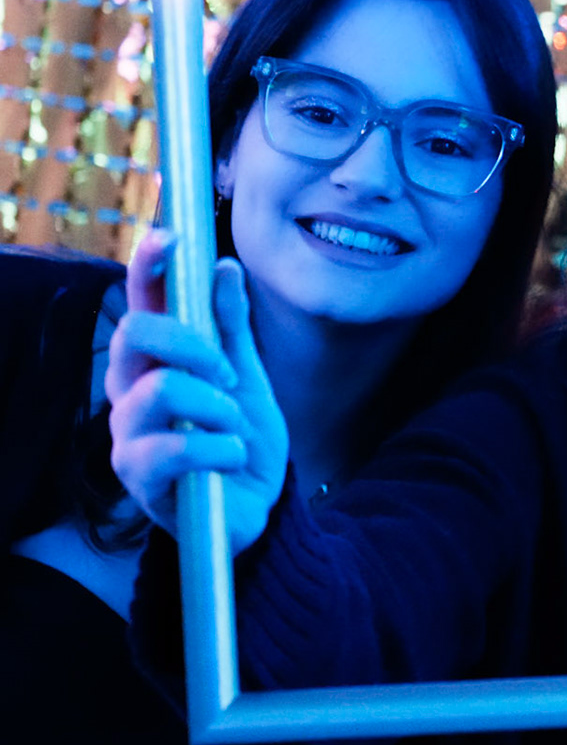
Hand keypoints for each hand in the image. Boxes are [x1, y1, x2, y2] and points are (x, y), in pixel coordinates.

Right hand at [107, 230, 287, 552]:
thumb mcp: (248, 377)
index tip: (172, 236)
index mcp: (155, 363)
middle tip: (229, 374)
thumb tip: (222, 267)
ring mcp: (128, 436)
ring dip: (214, 405)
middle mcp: (129, 393)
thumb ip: (231, 327)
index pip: (141, 304)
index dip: (149, 267)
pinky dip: (219, 448)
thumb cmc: (241, 439)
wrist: (259, 508)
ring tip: (235, 427)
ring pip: (159, 391)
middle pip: (135, 336)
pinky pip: (172, 448)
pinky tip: (232, 457)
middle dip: (194, 344)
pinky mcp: (140, 480)